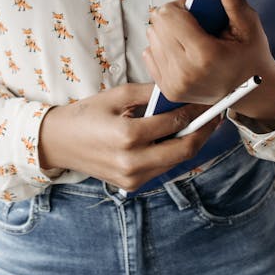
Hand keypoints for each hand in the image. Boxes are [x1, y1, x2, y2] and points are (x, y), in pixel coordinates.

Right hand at [37, 82, 223, 191]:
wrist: (57, 143)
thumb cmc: (85, 114)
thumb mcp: (116, 96)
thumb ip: (149, 93)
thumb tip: (179, 89)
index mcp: (127, 135)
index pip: (174, 122)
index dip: (196, 111)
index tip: (208, 99)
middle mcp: (132, 161)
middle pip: (184, 149)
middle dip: (204, 131)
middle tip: (217, 115)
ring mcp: (132, 178)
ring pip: (176, 162)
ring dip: (192, 143)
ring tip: (203, 124)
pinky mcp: (132, 185)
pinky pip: (162, 169)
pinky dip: (174, 153)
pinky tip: (180, 137)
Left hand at [144, 0, 274, 127]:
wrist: (253, 93)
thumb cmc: (251, 57)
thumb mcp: (249, 27)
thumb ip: (234, 2)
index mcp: (205, 55)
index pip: (167, 15)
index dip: (181, 6)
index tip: (196, 11)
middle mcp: (185, 72)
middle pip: (157, 25)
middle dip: (173, 18)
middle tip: (195, 24)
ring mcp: (174, 84)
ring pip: (151, 39)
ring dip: (167, 33)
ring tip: (190, 39)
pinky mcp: (168, 90)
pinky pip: (149, 54)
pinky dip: (163, 48)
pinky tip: (183, 52)